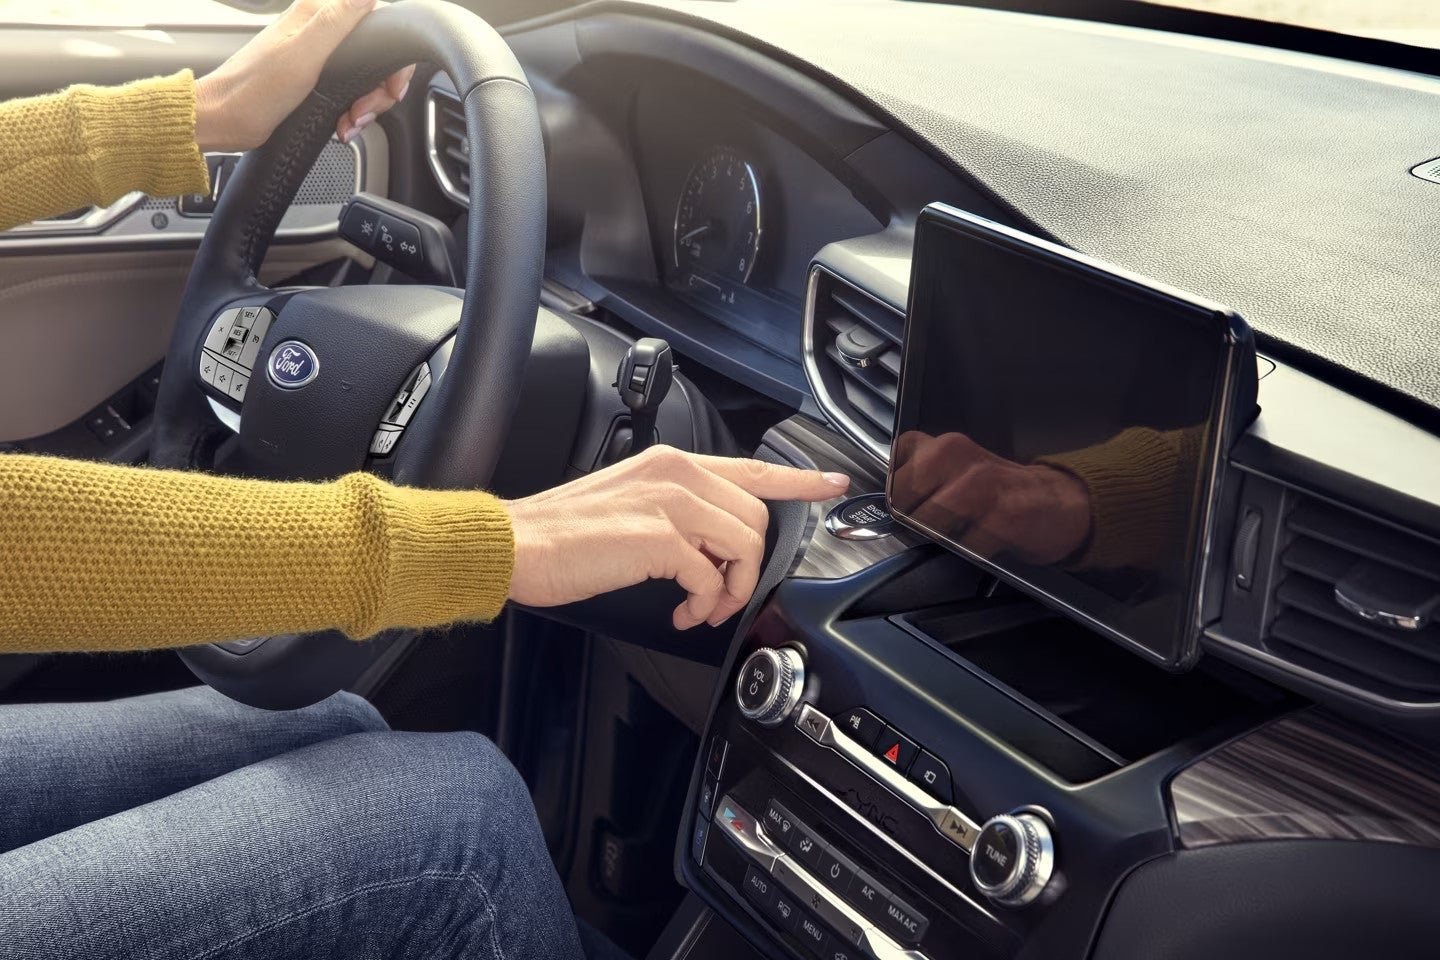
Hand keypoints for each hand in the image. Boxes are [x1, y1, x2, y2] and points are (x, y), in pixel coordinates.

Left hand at [193, 0, 414, 151]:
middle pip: (376, 56)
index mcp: (317, 15)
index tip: (389, 88)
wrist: (226, 120)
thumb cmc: (254, 90)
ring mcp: (318, 55)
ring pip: (366, 78)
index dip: (393, 61)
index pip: (378, 24)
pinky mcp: (315, 78)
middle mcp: (319, 30)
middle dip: (378, 91)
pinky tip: (341, 123)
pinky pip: (351, 92)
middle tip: (361, 110)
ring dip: (365, 106)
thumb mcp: (302, 54)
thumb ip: (337, 21)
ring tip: (348, 122)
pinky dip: (352, 112)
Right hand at [506, 446, 849, 628]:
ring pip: (744, 545)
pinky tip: (684, 613)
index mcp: (671, 464)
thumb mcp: (629, 505)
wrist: (516, 544)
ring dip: (732, 589)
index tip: (832, 485)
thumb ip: (676, 513)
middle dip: (748, 566)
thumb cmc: (562, 535)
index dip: (799, 480)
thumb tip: (711, 549)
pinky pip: (713, 576)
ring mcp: (669, 502)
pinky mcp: (660, 538)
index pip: (752, 468)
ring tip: (702, 608)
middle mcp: (676, 474)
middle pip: (756, 518)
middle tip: (719, 597)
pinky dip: (707, 604)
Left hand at [891, 431, 1090, 564]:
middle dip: (911, 517)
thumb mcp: (959, 470)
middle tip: (930, 525)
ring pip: (930, 519)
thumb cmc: (1003, 491)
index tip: (905, 503)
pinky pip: (965, 544)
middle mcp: (961, 458)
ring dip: (939, 535)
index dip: (895, 490)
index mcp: (946, 447)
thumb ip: (923, 476)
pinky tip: (983, 542)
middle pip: (904, 494)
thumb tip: (889, 503)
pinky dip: (969, 550)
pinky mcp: (1004, 516)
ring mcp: (983, 485)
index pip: (896, 461)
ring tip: (959, 532)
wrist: (1060, 502)